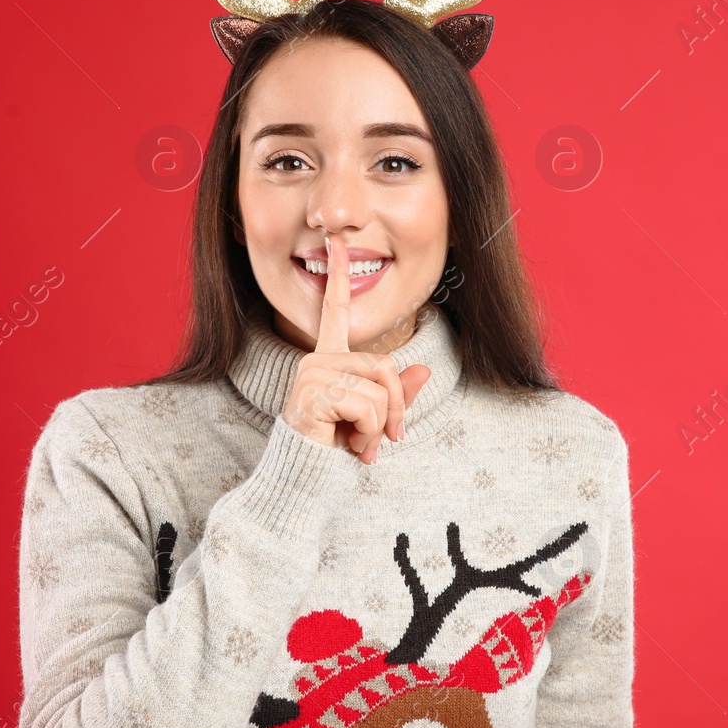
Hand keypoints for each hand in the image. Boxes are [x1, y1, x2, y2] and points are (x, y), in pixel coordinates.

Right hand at [280, 235, 431, 463]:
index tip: (337, 243)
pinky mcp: (315, 392)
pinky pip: (370, 406)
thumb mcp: (372, 421)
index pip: (336, 313)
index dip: (339, 277)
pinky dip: (370, 433)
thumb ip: (396, 396)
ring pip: (380, 388)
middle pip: (384, 365)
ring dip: (380, 426)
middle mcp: (316, 360)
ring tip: (359, 445)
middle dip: (394, 407)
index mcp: (327, 361)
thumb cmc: (332, 454)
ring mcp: (313, 374)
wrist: (302, 484)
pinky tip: (350, 447)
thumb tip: (424, 370)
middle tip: (382, 440)